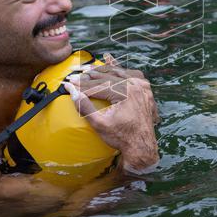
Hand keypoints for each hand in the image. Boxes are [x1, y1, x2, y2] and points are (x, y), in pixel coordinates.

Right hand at [63, 54, 158, 174]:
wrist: (142, 146)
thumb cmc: (121, 137)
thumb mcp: (99, 124)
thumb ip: (85, 107)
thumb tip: (72, 92)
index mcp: (125, 92)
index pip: (99, 85)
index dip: (82, 84)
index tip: (69, 82)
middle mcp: (136, 86)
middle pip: (109, 77)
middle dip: (91, 76)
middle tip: (76, 75)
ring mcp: (143, 87)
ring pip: (121, 73)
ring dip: (105, 71)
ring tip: (90, 70)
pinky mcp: (146, 91)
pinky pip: (133, 76)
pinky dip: (122, 72)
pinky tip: (113, 69)